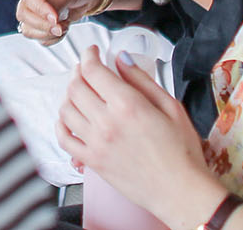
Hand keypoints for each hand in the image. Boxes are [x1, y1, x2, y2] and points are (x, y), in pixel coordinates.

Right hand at [15, 0, 105, 43]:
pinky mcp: (39, 25)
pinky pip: (38, 38)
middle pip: (23, 14)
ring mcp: (33, 12)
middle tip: (61, 26)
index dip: (40, 9)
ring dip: (47, 33)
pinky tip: (62, 30)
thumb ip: (58, 2)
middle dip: (43, 24)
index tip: (55, 17)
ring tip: (64, 26)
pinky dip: (51, 38)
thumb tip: (50, 19)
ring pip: (27, 29)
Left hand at [59, 47, 228, 229]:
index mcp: (128, 106)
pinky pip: (64, 138)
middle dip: (78, 71)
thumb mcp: (171, 107)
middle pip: (76, 87)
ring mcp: (96, 143)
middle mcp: (106, 123)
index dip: (89, 55)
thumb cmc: (182, 152)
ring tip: (80, 91)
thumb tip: (122, 60)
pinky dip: (61, 124)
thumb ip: (142, 80)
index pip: (93, 71)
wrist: (180, 191)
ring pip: (66, 109)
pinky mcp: (92, 161)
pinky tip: (69, 118)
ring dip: (69, 94)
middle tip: (86, 69)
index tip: (92, 52)